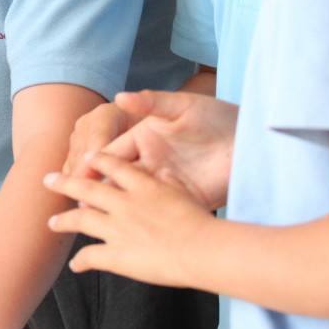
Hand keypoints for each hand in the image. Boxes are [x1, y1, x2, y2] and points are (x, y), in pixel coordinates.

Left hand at [44, 152, 214, 287]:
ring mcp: (117, 229)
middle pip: (87, 188)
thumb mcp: (185, 191)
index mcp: (142, 185)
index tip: (85, 158)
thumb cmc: (200, 221)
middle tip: (47, 179)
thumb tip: (164, 171)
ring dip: (64, 221)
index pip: (113, 166)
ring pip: (81, 220)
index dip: (96, 161)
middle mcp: (124, 204)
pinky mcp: (117, 255)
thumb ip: (169, 181)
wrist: (202, 249)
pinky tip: (75, 266)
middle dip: (65, 183)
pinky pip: (91, 257)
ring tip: (52, 222)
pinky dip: (81, 262)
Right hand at [66, 90, 237, 208]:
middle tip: (76, 204)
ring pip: (132, 201)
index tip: (75, 176)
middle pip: (114, 181)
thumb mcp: (183, 105)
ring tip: (95, 222)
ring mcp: (165, 184)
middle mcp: (149, 164)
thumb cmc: (218, 115)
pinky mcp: (183, 201)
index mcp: (143, 140)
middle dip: (95, 193)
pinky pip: (159, 213)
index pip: (110, 154)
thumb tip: (119, 96)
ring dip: (115, 212)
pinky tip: (132, 232)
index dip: (92, 165)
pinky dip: (145, 223)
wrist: (252, 139)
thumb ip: (151, 102)